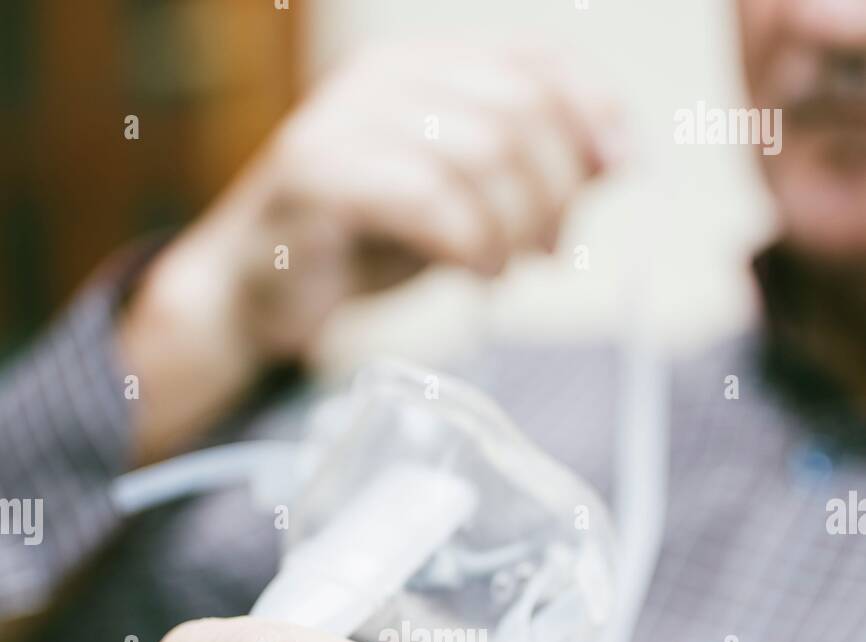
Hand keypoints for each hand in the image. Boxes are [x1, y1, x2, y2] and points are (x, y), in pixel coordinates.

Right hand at [120, 41, 622, 461]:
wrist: (261, 292)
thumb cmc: (367, 244)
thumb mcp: (469, 207)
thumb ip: (538, 178)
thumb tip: (625, 158)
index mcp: (428, 65)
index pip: (538, 61)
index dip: (595, 110)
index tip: (623, 171)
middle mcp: (387, 75)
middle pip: (519, 110)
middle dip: (555, 191)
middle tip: (550, 252)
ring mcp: (345, 118)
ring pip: (479, 153)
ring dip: (515, 226)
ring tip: (507, 271)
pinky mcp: (316, 174)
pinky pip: (426, 197)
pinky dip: (470, 244)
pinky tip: (477, 275)